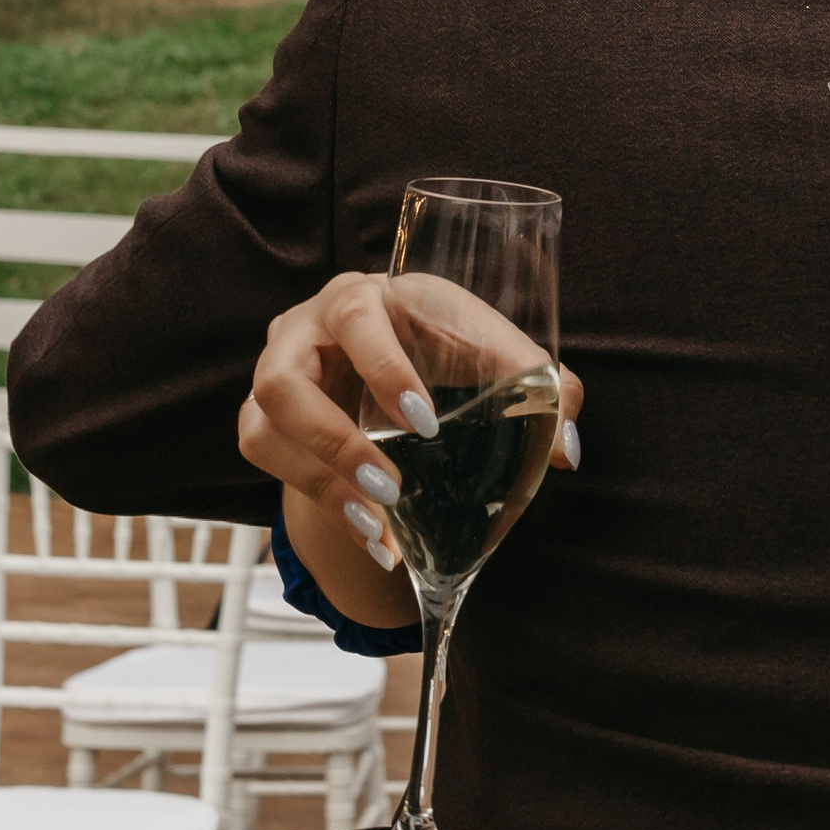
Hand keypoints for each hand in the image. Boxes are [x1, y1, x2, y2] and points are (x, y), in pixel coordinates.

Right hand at [238, 271, 585, 565]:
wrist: (397, 359)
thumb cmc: (448, 344)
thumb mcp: (496, 353)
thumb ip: (544, 387)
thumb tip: (567, 450)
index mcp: (369, 296)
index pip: (357, 315)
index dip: (382, 369)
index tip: (424, 422)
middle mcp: (308, 327)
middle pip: (283, 378)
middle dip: (333, 439)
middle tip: (392, 486)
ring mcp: (278, 371)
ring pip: (263, 425)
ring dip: (316, 479)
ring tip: (377, 524)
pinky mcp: (264, 415)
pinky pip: (262, 456)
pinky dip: (312, 499)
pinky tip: (366, 532)